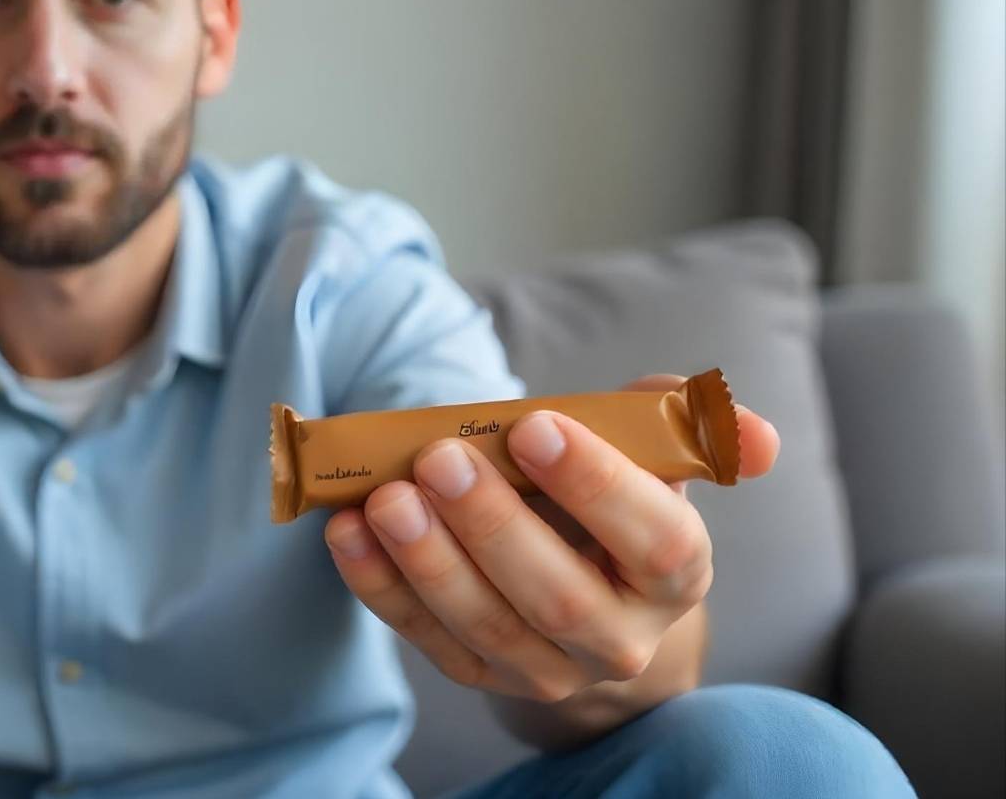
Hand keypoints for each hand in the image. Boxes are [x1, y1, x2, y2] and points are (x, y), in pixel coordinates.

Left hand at [325, 374, 779, 702]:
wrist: (585, 584)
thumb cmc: (611, 499)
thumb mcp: (651, 455)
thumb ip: (687, 426)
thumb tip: (755, 435)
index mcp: (675, 572)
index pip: (656, 539)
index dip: (597, 484)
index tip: (534, 426)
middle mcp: (619, 634)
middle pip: (559, 594)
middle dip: (493, 525)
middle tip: (439, 458)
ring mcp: (547, 665)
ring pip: (488, 625)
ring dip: (429, 560)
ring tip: (385, 497)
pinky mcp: (480, 673)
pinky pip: (426, 637)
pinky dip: (380, 585)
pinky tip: (346, 530)